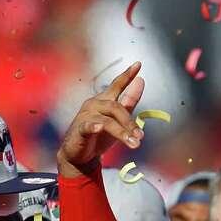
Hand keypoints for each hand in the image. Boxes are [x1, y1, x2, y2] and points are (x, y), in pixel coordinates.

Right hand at [56, 62, 144, 177]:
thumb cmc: (100, 136)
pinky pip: (87, 126)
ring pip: (107, 120)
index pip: (117, 85)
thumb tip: (141, 81)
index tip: (138, 64)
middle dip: (130, 122)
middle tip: (141, 136)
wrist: (80, 156)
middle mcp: (94, 104)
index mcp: (104, 100)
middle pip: (116, 107)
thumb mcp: (118, 119)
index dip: (127, 75)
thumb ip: (129, 101)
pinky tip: (99, 127)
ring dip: (122, 132)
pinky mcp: (79, 129)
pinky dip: (94, 126)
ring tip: (134, 144)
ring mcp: (86, 116)